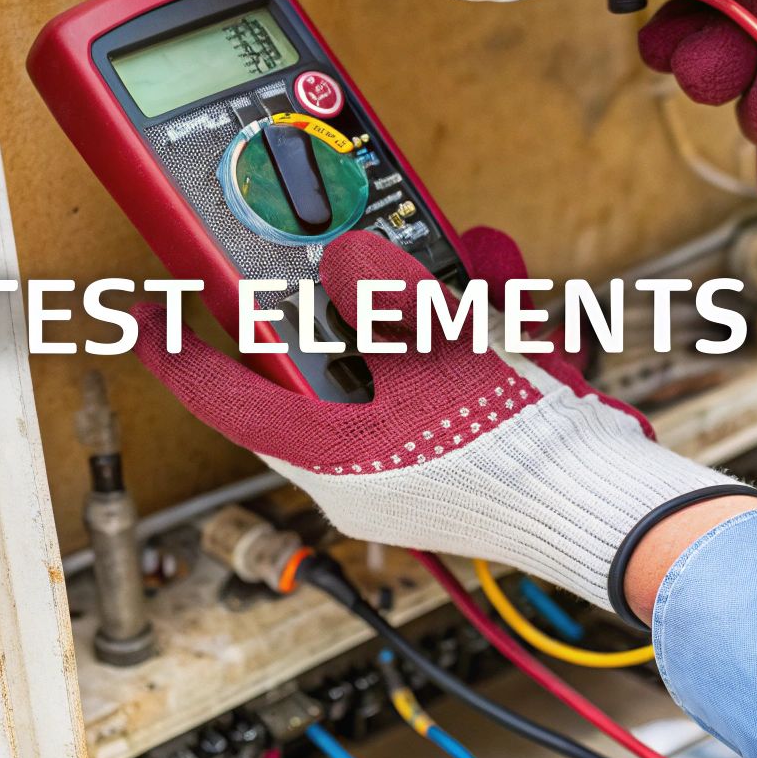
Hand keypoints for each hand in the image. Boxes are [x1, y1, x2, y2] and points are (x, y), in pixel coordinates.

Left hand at [131, 230, 756, 616]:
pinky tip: (504, 292)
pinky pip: (452, 368)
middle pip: (325, 359)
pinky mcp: (467, 441)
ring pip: (399, 353)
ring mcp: (418, 454)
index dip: (180, 349)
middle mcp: (367, 465)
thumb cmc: (522, 459)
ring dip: (432, 300)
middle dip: (353, 295)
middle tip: (350, 249)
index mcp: (335, 463)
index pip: (229, 399)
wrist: (614, 508)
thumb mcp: (444, 359)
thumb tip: (346, 258)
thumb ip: (385, 299)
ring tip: (469, 268)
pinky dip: (475, 326)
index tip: (142, 309)